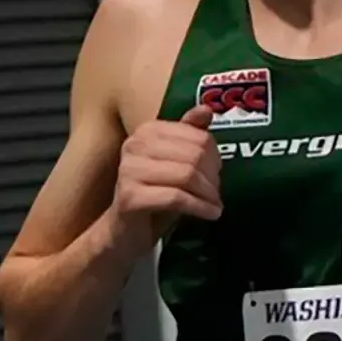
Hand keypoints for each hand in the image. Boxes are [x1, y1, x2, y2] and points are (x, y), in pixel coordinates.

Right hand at [111, 105, 222, 241]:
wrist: (124, 231)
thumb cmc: (154, 194)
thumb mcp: (176, 163)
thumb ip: (190, 135)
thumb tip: (207, 109)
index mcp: (147, 130)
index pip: (199, 137)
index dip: (215, 158)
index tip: (218, 175)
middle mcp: (134, 144)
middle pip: (195, 155)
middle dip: (213, 178)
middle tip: (216, 194)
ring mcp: (129, 170)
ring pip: (187, 175)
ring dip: (208, 195)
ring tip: (214, 206)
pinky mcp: (130, 197)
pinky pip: (176, 197)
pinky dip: (199, 207)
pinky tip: (209, 214)